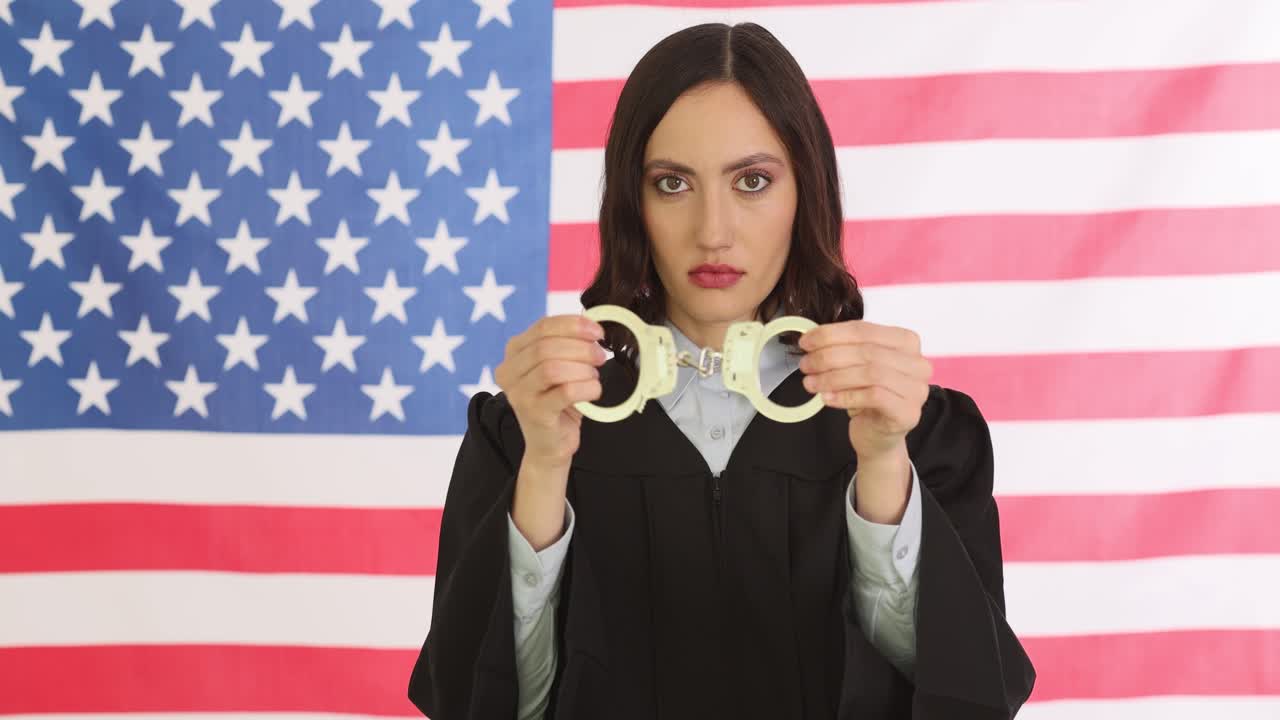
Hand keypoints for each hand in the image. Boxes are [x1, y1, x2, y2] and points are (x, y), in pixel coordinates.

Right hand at [494, 314, 607, 468]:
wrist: (549, 444)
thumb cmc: (557, 401)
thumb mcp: (558, 365)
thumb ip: (566, 344)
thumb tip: (592, 326)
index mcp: (514, 351)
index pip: (543, 326)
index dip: (574, 325)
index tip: (598, 332)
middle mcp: (509, 371)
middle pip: (546, 346)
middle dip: (581, 348)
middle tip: (600, 357)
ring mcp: (518, 393)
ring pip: (552, 368)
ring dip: (582, 369)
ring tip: (594, 377)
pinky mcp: (534, 413)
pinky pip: (565, 392)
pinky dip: (586, 387)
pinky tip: (594, 391)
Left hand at [797, 320, 932, 461]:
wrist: (878, 435)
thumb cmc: (867, 397)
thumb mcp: (856, 366)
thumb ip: (842, 349)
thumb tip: (812, 339)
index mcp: (906, 342)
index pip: (865, 330)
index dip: (831, 334)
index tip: (806, 342)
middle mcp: (917, 363)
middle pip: (867, 351)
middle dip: (829, 356)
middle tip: (806, 365)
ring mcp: (916, 389)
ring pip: (870, 373)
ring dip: (834, 377)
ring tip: (811, 383)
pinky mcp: (908, 412)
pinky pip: (874, 397)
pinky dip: (846, 396)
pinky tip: (827, 398)